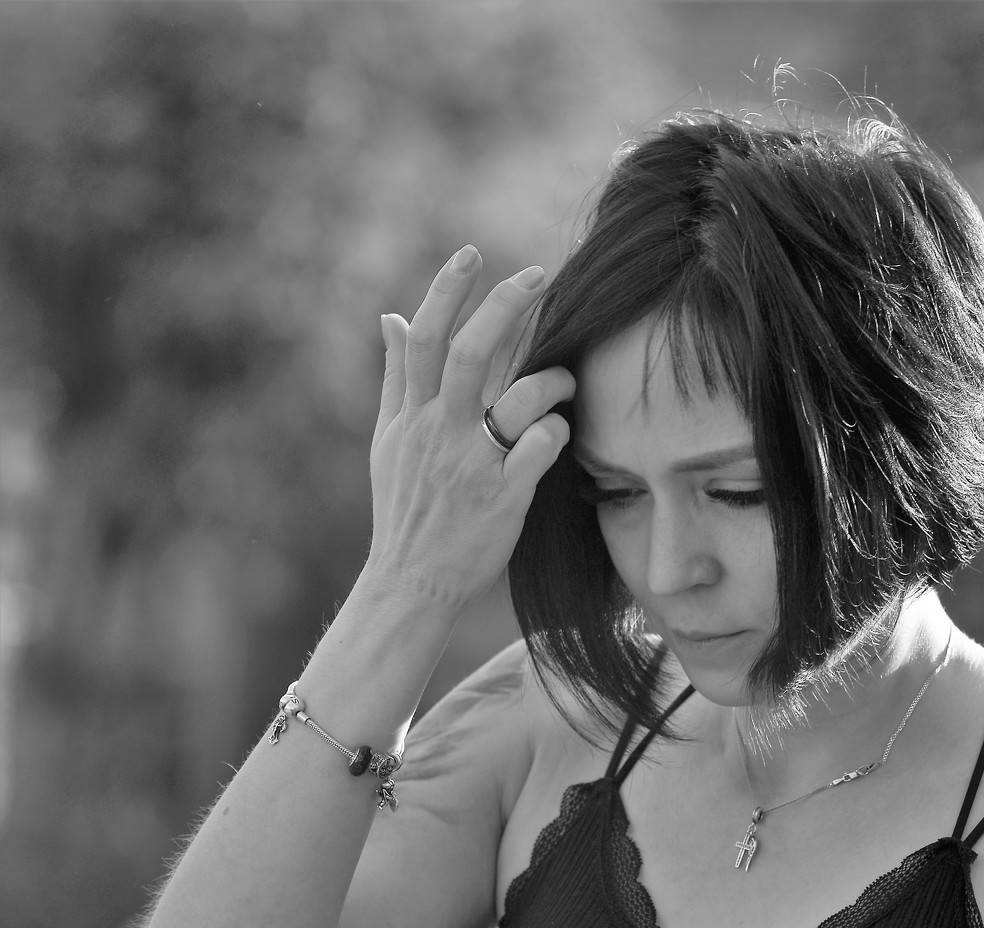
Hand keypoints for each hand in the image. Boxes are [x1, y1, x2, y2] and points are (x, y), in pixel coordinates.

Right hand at [365, 245, 572, 609]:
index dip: (446, 290)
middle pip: (468, 353)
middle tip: (540, 274)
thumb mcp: (388, 441)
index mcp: (411, 416)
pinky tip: (558, 432)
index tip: (472, 253)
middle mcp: (438, 434)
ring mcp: (471, 466)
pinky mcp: (504, 498)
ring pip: (517, 399)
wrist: (411, 585)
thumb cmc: (405, 508)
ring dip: (550, 378)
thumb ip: (395, 377)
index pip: (422, 338)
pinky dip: (556, 430)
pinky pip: (540, 448)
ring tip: (563, 379)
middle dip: (505, 306)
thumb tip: (390, 317)